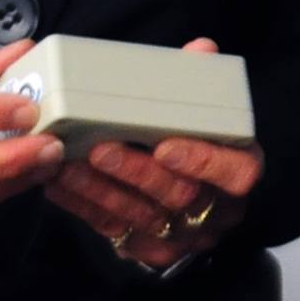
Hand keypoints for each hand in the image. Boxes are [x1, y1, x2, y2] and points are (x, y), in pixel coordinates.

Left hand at [40, 38, 263, 269]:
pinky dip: (83, 206)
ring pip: (140, 216)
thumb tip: (201, 50)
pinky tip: (60, 184)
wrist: (192, 196)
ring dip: (99, 189)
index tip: (165, 145)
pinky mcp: (146, 249)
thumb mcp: (209, 114)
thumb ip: (202, 85)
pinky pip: (112, 231)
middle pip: (179, 196)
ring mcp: (181, 236)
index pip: (237, 173)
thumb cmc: (198, 143)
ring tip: (66, 163)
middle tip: (99, 148)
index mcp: (239, 170)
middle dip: (135, 172)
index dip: (202, 161)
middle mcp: (215, 211)